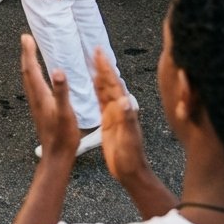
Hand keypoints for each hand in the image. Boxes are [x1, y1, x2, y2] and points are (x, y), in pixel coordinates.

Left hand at [19, 34, 79, 162]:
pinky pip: (34, 86)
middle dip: (26, 54)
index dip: (28, 51)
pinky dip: (34, 75)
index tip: (26, 37)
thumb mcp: (65, 112)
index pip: (31, 68)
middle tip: (26, 40)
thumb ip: (62, 92)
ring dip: (29, 64)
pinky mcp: (40, 109)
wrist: (56, 156)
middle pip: (27, 70)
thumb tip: (59, 72)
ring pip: (29, 79)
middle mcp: (35, 97)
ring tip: (30, 53)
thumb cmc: (62, 136)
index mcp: (40, 95)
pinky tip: (40, 78)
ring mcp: (36, 103)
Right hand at [93, 48, 146, 184]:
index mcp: (123, 110)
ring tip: (92, 60)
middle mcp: (120, 108)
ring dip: (100, 74)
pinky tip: (93, 82)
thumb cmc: (131, 158)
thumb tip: (125, 99)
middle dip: (103, 66)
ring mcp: (114, 114)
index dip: (106, 68)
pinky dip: (97, 88)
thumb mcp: (129, 140)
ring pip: (105, 89)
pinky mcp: (109, 121)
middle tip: (95, 50)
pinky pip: (101, 100)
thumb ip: (128, 120)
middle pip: (110, 83)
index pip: (114, 84)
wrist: (131, 173)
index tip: (99, 53)